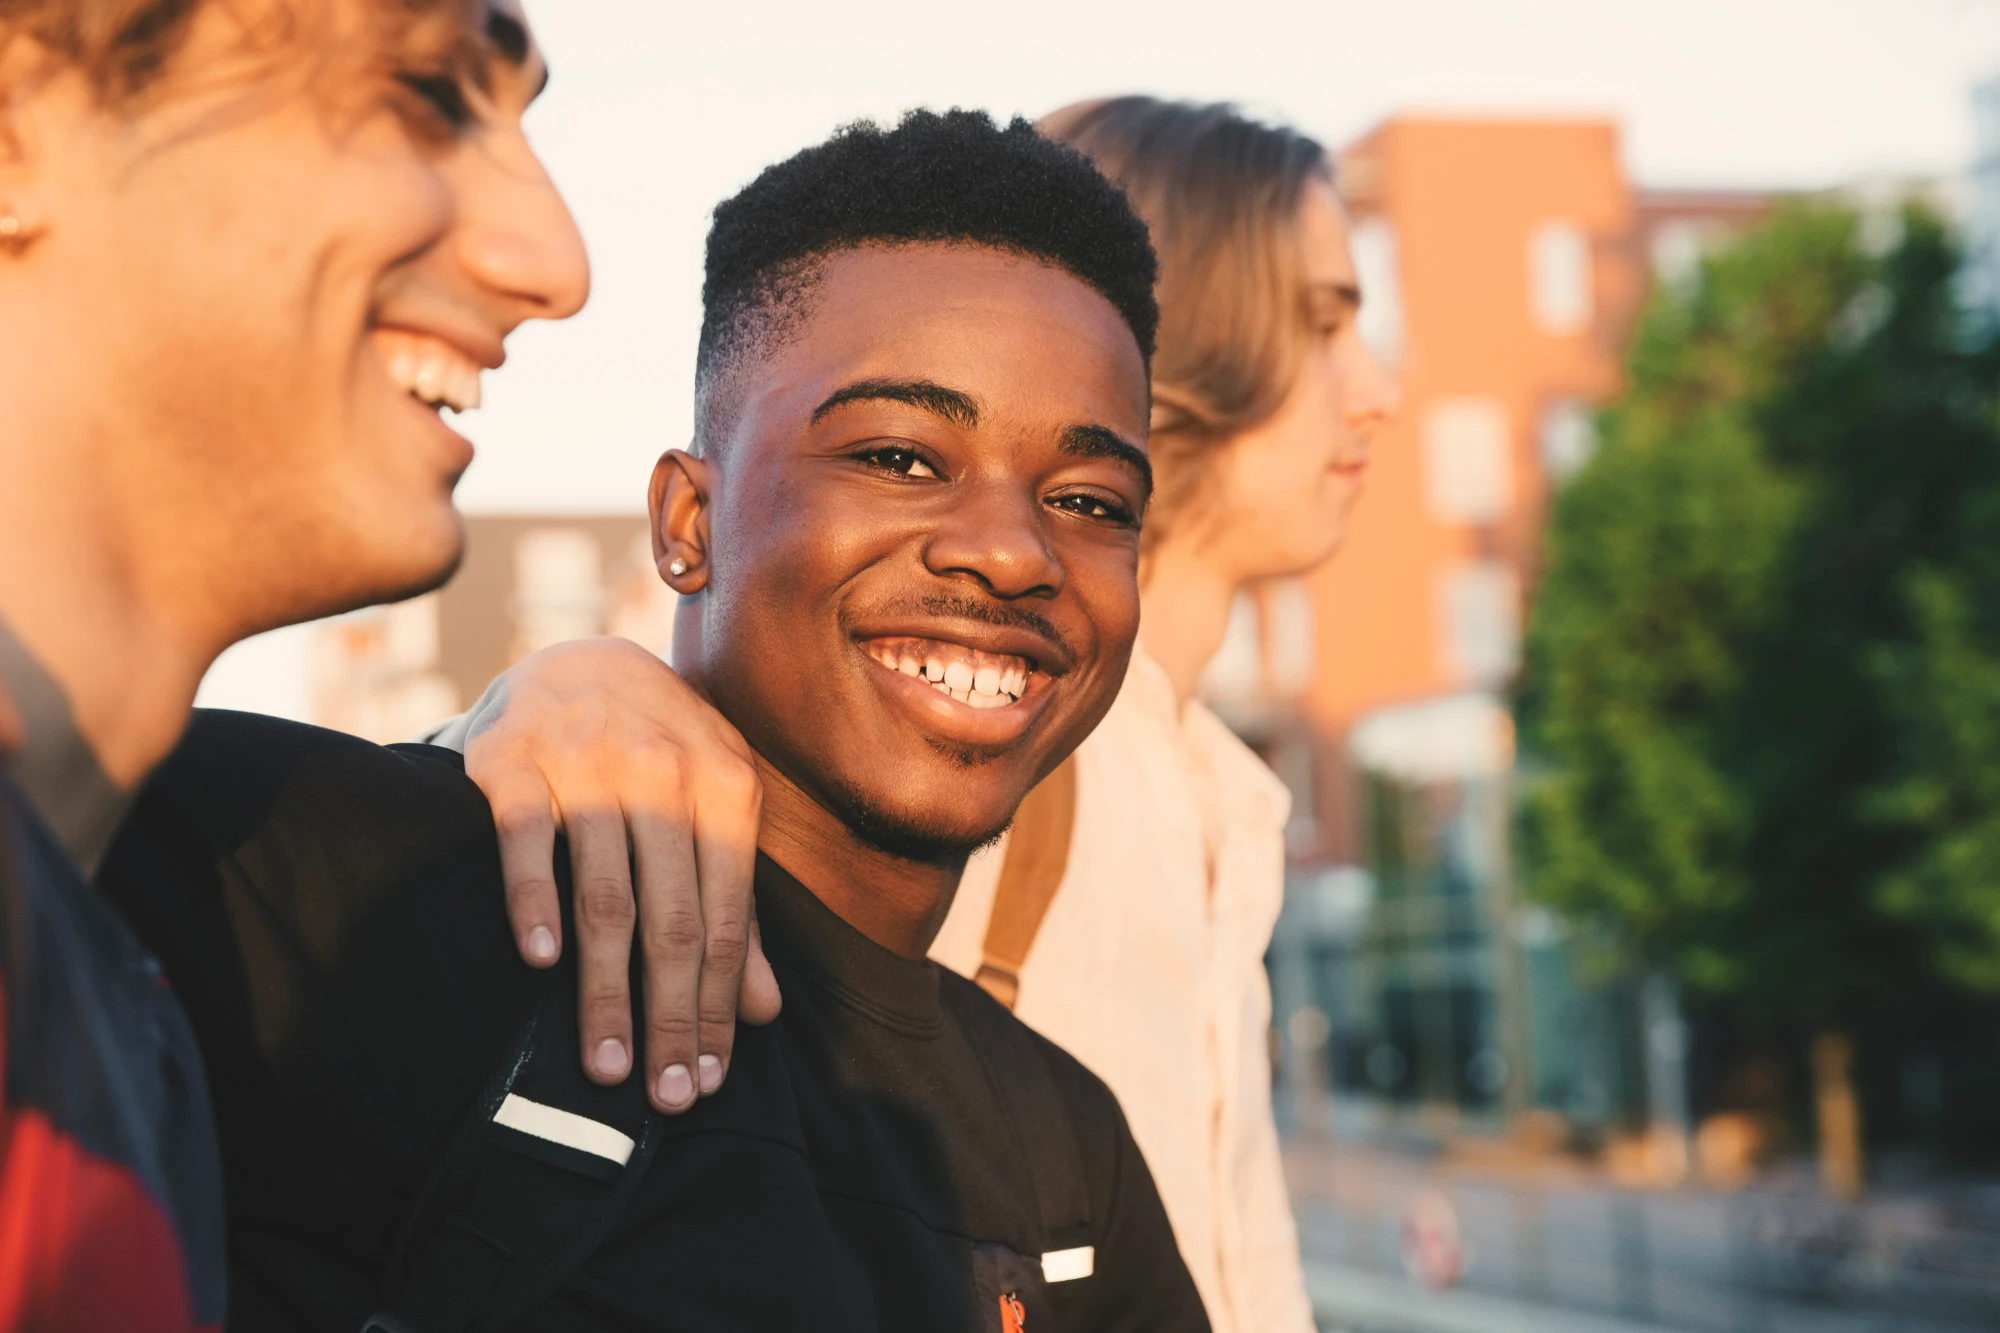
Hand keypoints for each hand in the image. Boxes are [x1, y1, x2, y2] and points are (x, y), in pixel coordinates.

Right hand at [463, 637, 779, 1112]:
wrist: (575, 657)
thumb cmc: (656, 757)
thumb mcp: (713, 810)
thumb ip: (735, 907)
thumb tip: (762, 1014)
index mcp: (727, 784)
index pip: (726, 917)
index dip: (716, 1004)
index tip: (705, 1081)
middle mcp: (664, 769)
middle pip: (673, 918)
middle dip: (671, 1016)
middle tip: (661, 1098)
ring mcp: (587, 759)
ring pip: (605, 893)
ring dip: (605, 987)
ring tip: (606, 1063)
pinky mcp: (512, 754)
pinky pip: (527, 838)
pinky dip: (533, 900)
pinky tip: (540, 962)